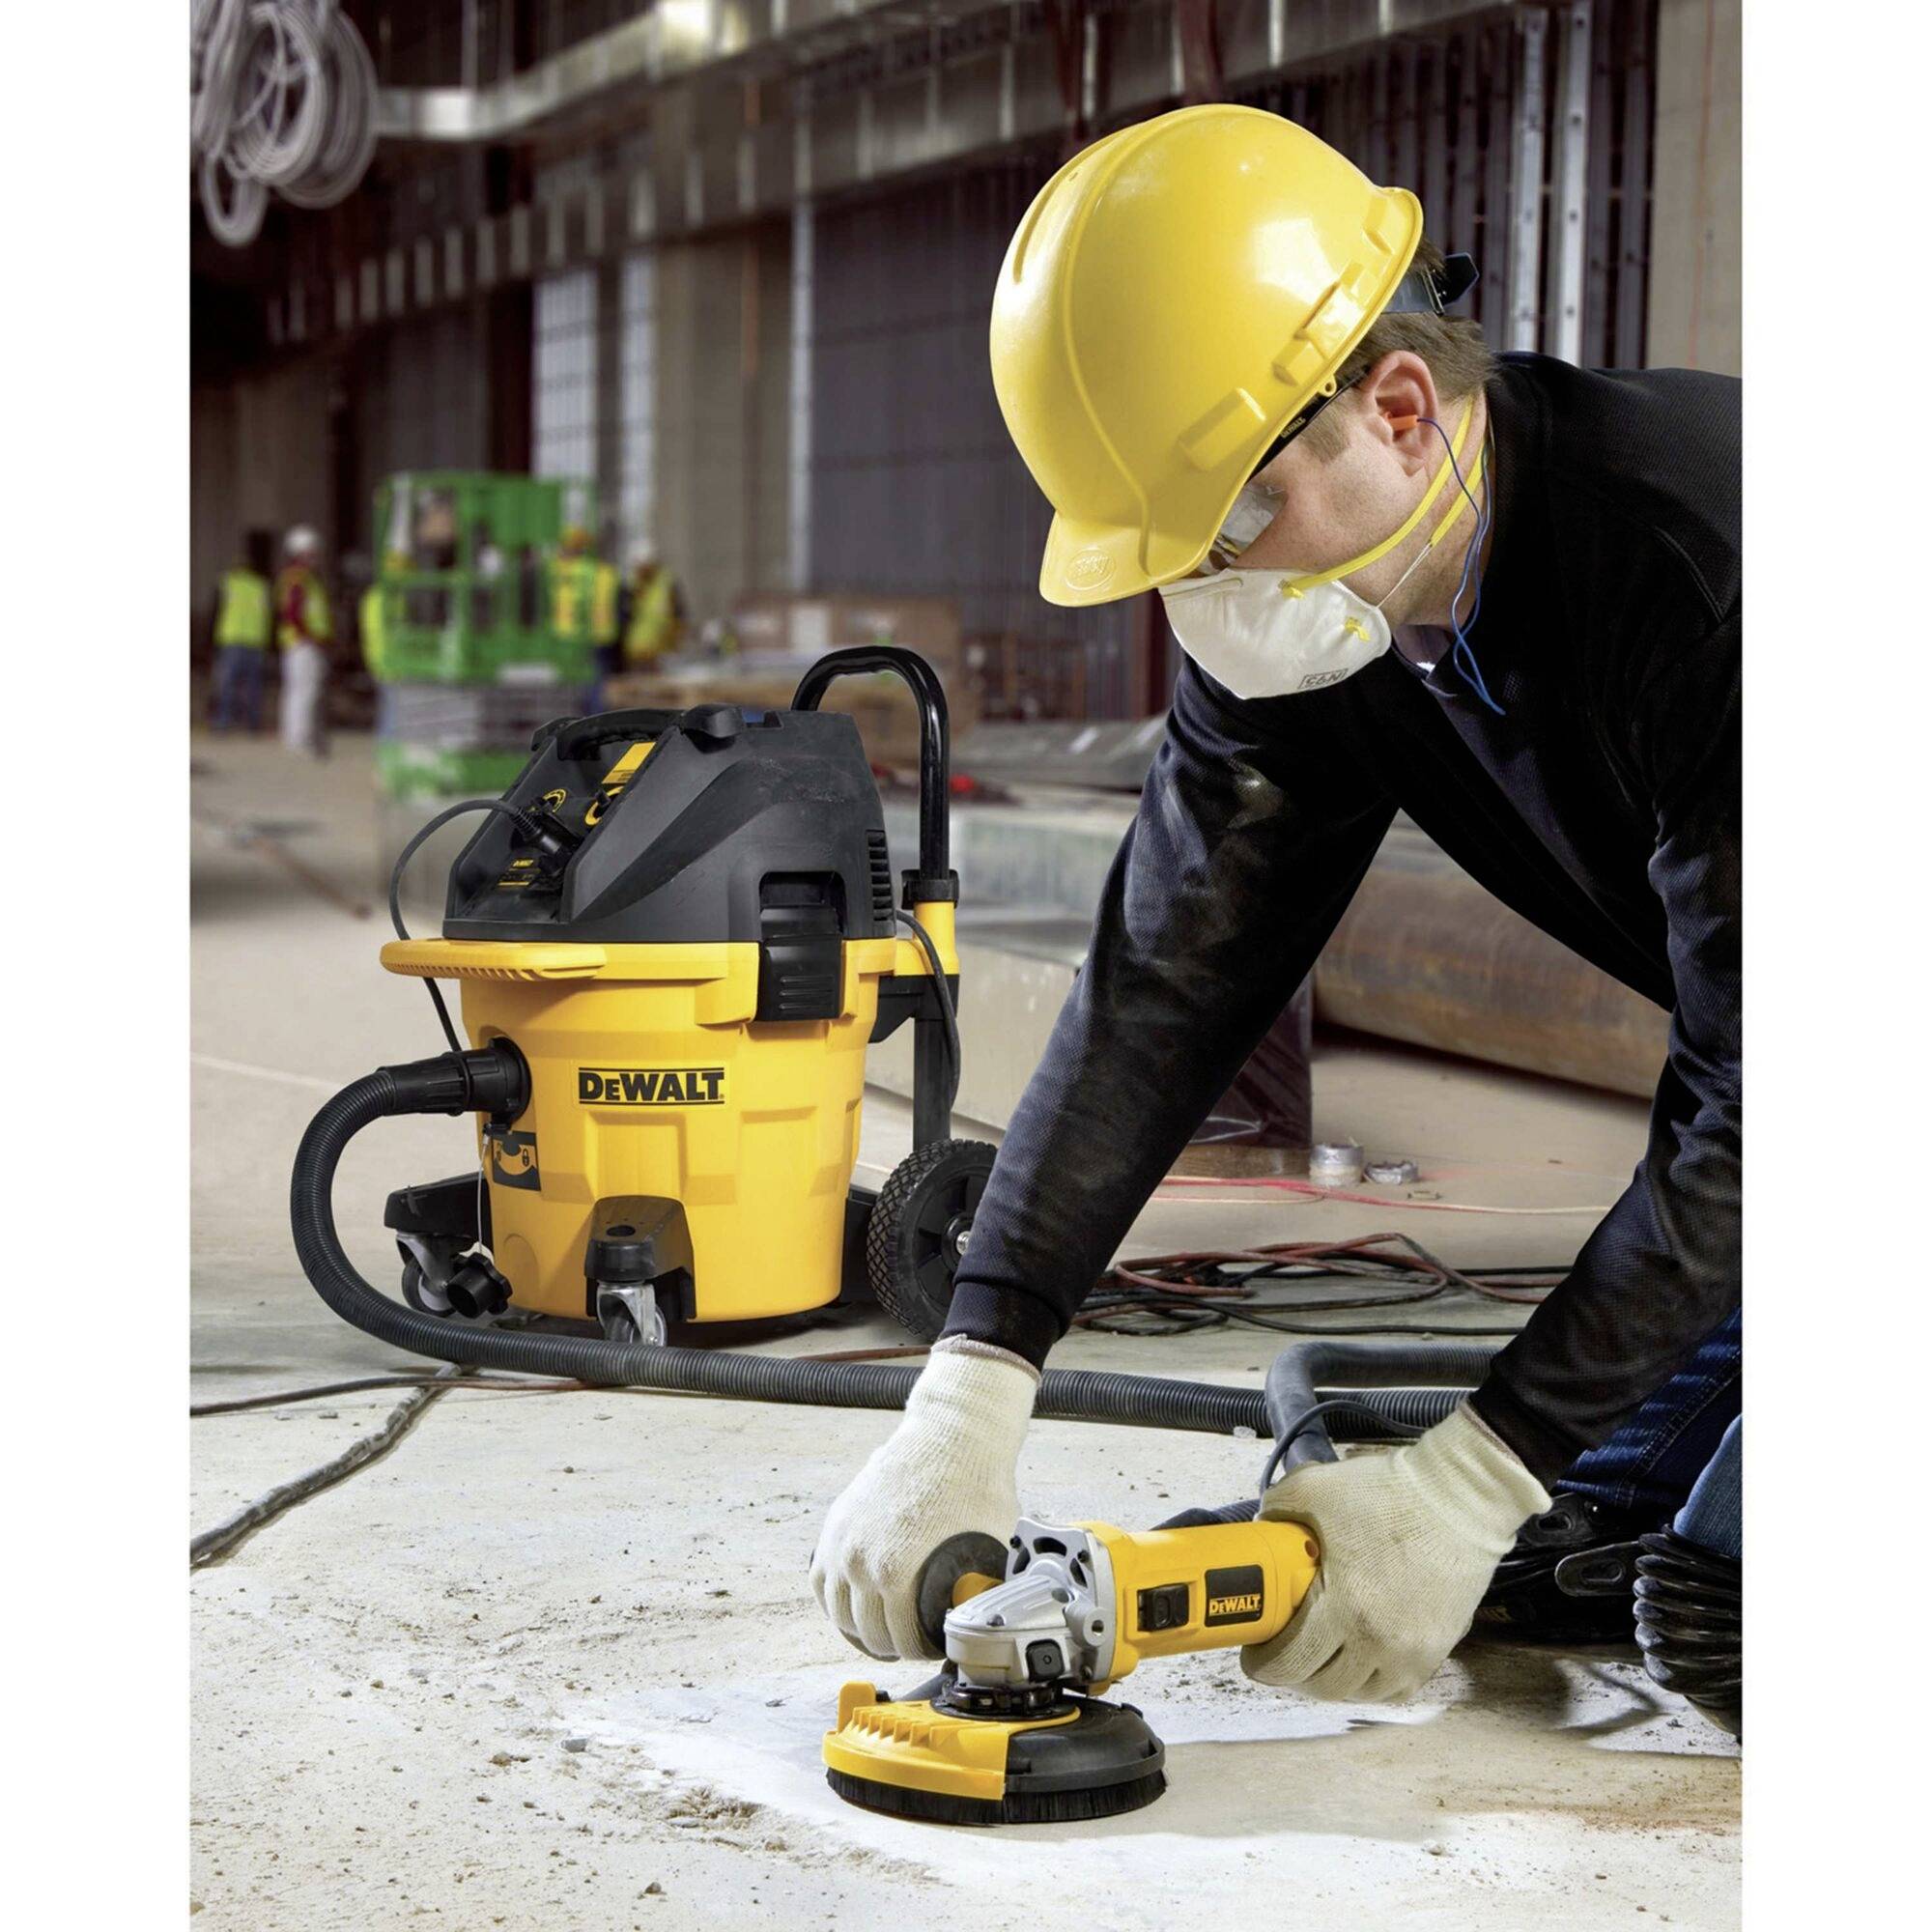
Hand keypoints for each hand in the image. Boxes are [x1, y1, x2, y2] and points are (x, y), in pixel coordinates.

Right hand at [810, 1343, 1035, 1660]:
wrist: (951, 1433)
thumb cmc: (974, 1484)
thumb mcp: (988, 1547)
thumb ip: (975, 1587)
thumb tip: (976, 1618)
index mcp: (895, 1573)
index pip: (903, 1640)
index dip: (921, 1652)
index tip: (932, 1649)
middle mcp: (859, 1562)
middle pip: (868, 1633)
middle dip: (893, 1646)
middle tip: (911, 1645)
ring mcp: (842, 1542)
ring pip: (838, 1611)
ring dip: (859, 1629)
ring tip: (880, 1634)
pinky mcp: (836, 1524)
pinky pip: (820, 1580)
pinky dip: (833, 1600)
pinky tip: (851, 1608)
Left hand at [1242, 1404, 1549, 1701]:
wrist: (1459, 1497)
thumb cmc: (1388, 1493)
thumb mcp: (1315, 1487)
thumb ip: (1276, 1509)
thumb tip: (1261, 1530)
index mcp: (1345, 1606)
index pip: (1292, 1664)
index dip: (1264, 1665)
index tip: (1254, 1653)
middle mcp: (1379, 1641)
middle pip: (1324, 1687)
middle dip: (1294, 1676)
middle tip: (1282, 1653)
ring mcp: (1413, 1651)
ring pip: (1361, 1693)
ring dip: (1333, 1682)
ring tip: (1319, 1657)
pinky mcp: (1438, 1648)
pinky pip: (1398, 1689)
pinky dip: (1373, 1683)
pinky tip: (1359, 1661)